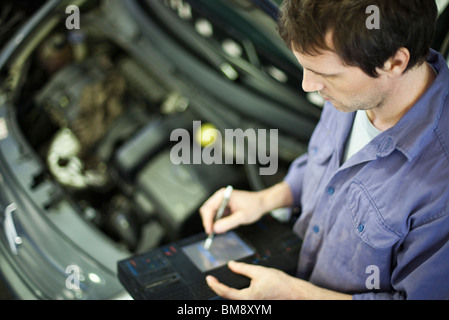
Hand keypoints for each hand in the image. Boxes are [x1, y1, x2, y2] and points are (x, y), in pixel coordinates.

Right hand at [199, 182, 293, 234]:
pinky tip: (229, 225)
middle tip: (213, 234)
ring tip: (226, 228)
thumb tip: (215, 229)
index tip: (209, 231)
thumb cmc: (254, 206)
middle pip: (207, 211)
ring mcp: (221, 202)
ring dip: (215, 223)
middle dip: (210, 223)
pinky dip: (220, 223)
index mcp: (223, 195)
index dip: (207, 220)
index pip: (208, 208)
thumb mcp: (242, 216)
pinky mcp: (224, 207)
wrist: (262, 203)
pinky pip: (217, 216)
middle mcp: (220, 197)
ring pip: (211, 215)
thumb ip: (228, 223)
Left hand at [206, 261, 352, 299]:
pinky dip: (235, 295)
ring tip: (220, 284)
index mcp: (248, 297)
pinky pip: (242, 301)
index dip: (215, 285)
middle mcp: (248, 305)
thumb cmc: (281, 284)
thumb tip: (231, 265)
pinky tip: (234, 289)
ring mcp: (252, 306)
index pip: (225, 292)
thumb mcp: (259, 271)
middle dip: (219, 289)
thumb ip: (242, 269)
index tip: (209, 279)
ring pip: (234, 301)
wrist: (294, 293)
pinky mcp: (256, 305)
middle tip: (212, 280)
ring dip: (227, 293)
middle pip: (228, 298)